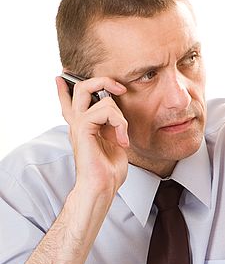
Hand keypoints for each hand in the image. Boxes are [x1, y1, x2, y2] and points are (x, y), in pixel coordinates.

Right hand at [56, 75, 129, 197]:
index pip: (68, 102)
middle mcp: (78, 123)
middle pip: (81, 88)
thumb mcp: (113, 142)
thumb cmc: (108, 171)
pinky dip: (119, 123)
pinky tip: (121, 140)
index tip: (62, 77)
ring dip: (120, 116)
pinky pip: (104, 111)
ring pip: (100, 97)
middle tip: (119, 88)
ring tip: (122, 136)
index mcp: (83, 126)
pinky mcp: (83, 129)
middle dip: (102, 80)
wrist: (102, 186)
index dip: (64, 88)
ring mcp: (79, 125)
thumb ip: (111, 126)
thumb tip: (117, 114)